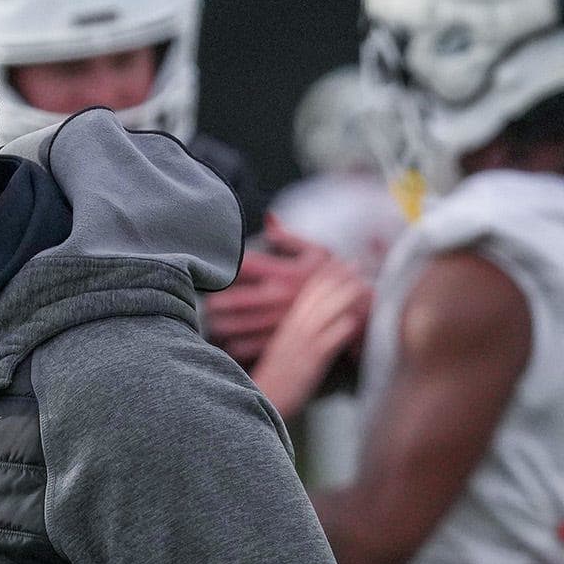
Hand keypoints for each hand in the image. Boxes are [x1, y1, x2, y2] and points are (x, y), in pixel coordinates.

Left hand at [206, 219, 335, 363]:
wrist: (363, 312)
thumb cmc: (337, 280)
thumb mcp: (318, 252)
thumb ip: (289, 237)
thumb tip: (268, 217)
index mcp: (283, 273)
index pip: (243, 266)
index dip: (222, 268)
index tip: (208, 269)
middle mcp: (278, 297)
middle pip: (233, 299)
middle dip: (213, 301)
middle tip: (201, 301)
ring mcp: (279, 321)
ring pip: (237, 325)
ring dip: (219, 324)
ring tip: (209, 322)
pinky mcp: (283, 341)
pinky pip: (250, 346)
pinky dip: (234, 345)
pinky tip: (227, 342)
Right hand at [247, 259, 371, 418]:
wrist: (263, 400)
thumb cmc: (275, 380)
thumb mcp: (282, 350)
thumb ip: (295, 335)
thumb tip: (308, 325)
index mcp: (286, 326)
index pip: (306, 293)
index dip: (322, 276)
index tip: (336, 262)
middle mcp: (294, 330)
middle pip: (318, 296)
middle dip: (338, 277)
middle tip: (354, 263)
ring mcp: (303, 343)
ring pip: (326, 311)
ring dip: (345, 295)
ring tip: (361, 283)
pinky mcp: (311, 360)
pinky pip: (330, 338)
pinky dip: (344, 327)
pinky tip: (355, 319)